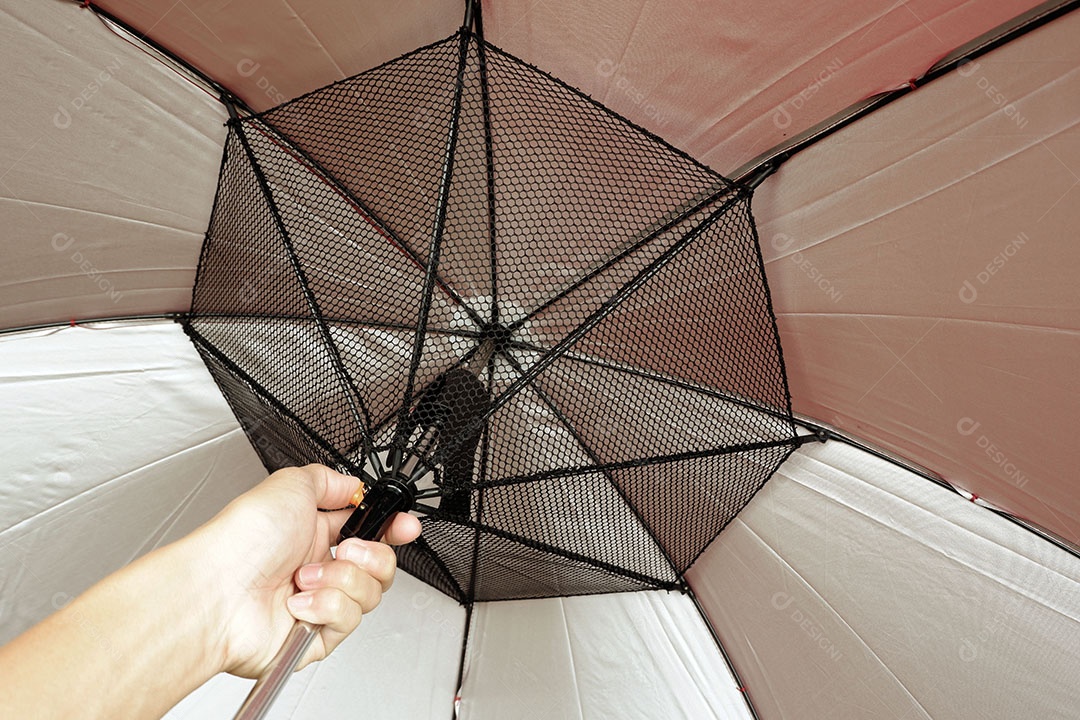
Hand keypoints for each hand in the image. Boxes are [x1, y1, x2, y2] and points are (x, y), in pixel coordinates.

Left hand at [195, 464, 421, 676]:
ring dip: (340, 579)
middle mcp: (318, 568)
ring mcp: (319, 603)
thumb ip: (331, 481)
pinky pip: (349, 619)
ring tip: (305, 576)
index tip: (404, 525)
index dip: (392, 528)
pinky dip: (326, 606)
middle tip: (345, 548)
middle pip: (380, 565)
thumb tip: (354, 486)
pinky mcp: (317, 636)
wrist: (218, 590)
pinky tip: (298, 601)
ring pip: (370, 593)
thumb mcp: (291, 485)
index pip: (368, 532)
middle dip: (372, 554)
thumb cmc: (241, 539)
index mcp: (313, 533)